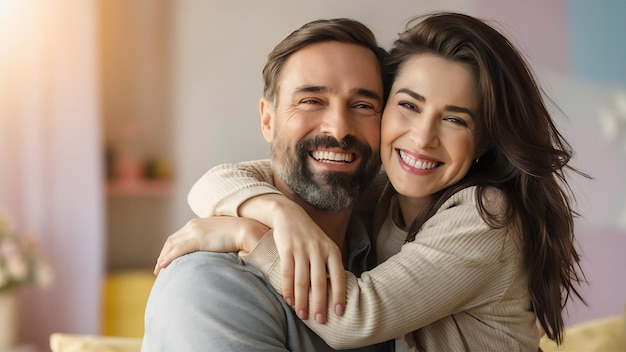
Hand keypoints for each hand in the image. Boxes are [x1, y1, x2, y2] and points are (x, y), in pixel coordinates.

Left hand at [154, 216, 268, 274]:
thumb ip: (214, 240)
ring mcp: (194, 231)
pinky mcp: (196, 239)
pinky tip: (163, 267)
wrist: (246, 230)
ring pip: (171, 245)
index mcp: (199, 223)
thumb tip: (214, 251)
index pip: (179, 236)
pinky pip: (176, 250)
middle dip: (163, 253)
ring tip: (159, 270)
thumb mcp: (222, 236)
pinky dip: (167, 259)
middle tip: (159, 266)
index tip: (167, 258)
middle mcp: (193, 225)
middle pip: (171, 240)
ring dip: (162, 257)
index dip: (171, 247)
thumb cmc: (239, 235)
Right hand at [269, 204, 345, 323]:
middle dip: (320, 304)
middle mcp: (318, 250)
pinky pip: (287, 273)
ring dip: (302, 300)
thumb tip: (335, 292)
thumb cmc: (309, 235)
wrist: (289, 214)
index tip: (339, 313)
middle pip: (319, 282)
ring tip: (302, 315)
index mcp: (332, 250)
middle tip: (319, 321)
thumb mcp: (325, 246)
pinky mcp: (286, 248)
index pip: (338, 276)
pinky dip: (288, 289)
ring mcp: (302, 249)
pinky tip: (289, 300)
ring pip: (302, 280)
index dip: (339, 295)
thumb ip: (329, 264)